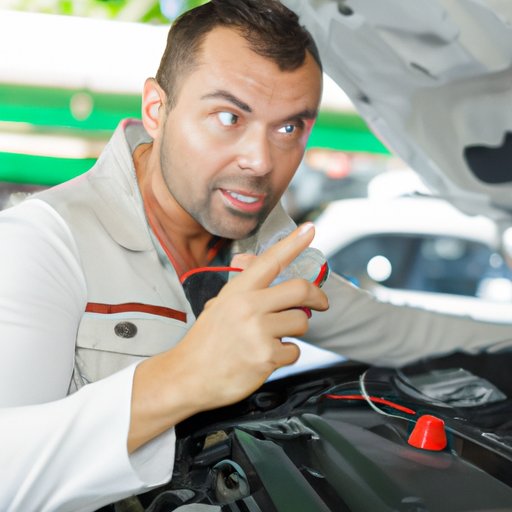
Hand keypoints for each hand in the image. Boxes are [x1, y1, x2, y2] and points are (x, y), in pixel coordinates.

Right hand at [128, 223, 327, 451]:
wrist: (188, 375)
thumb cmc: (205, 340)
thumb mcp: (219, 304)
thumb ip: (241, 285)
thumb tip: (251, 260)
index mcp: (237, 291)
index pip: (270, 260)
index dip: (292, 243)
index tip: (309, 229)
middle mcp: (248, 307)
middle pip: (300, 290)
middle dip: (318, 296)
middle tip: (322, 302)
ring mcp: (258, 332)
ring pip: (301, 322)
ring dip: (294, 330)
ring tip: (273, 337)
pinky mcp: (266, 357)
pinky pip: (294, 350)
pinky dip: (286, 354)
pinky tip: (266, 356)